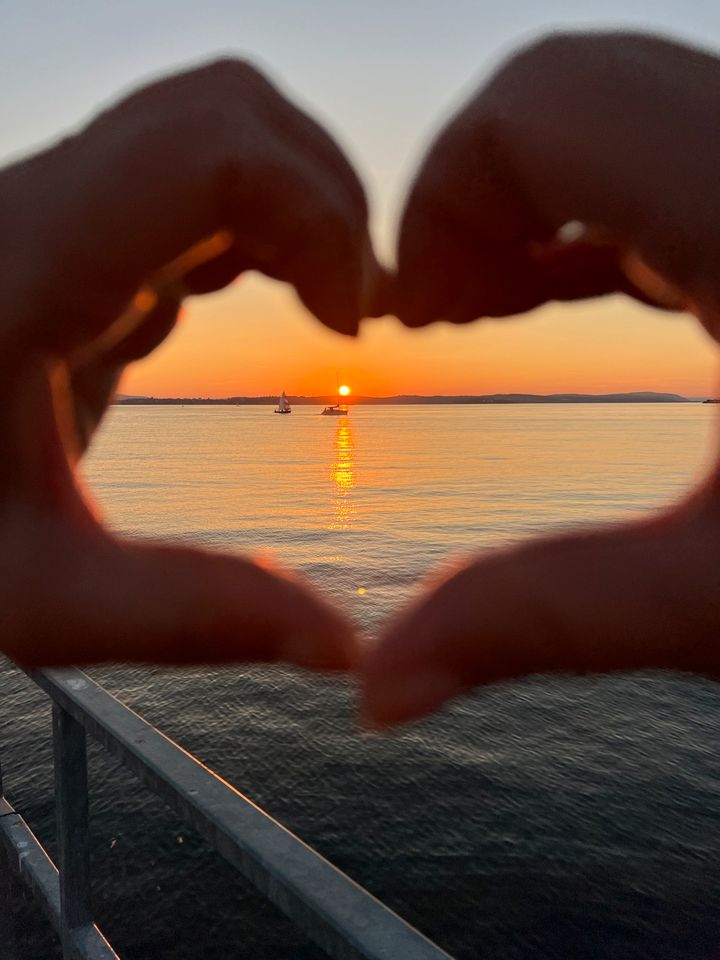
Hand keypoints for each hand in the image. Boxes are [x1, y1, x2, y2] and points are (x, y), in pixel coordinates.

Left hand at [0, 58, 382, 668]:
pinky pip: (189, 186)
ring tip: (336, 311)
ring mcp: (54, 214)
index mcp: (25, 267)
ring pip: (214, 132)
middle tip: (358, 313)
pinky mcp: (68, 240)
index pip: (215, 152)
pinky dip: (260, 228)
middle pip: (227, 112)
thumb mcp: (37, 598)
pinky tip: (269, 306)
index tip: (350, 330)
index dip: (322, 220)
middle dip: (327, 199)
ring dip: (300, 208)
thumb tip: (346, 648)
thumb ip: (189, 616)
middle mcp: (39, 210)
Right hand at [363, 31, 719, 727]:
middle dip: (471, 199)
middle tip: (441, 315)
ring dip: (527, 207)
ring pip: (620, 118)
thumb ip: (541, 622)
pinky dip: (591, 214)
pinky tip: (567, 292)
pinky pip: (670, 158)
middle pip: (570, 93)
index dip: (438, 200)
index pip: (540, 104)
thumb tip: (378, 688)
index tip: (413, 315)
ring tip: (485, 308)